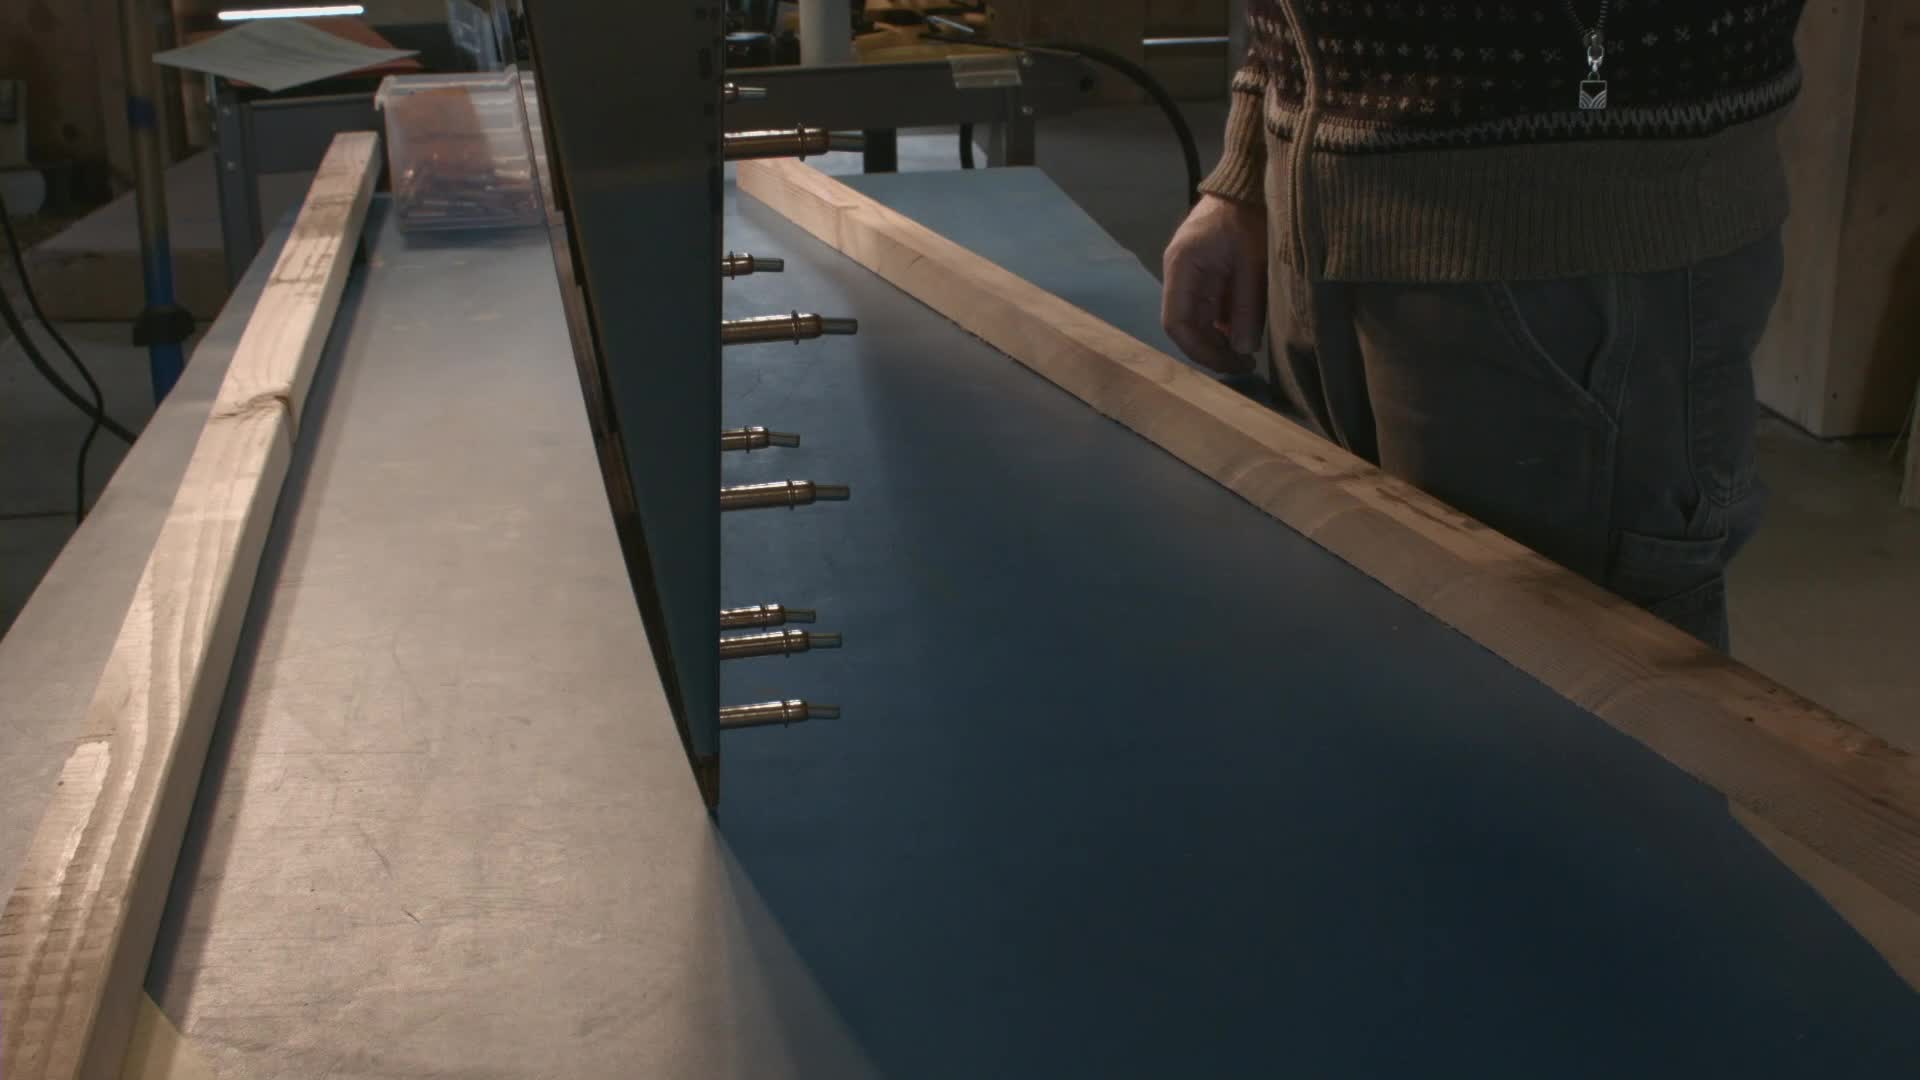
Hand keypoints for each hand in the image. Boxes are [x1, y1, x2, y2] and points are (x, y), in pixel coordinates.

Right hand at [1160, 194, 1267, 374]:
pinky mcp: (1206, 276)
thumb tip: (1242, 350)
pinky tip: (1244, 333)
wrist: (1249, 184)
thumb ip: (1246, 308)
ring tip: (1247, 353)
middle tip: (1245, 364)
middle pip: (1186, 326)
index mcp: (1181, 267)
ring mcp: (1191, 276)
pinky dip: (1224, 325)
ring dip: (1218, 340)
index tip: (1230, 363)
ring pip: (1197, 321)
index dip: (1199, 350)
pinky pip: (1209, 309)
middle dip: (1212, 349)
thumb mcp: (1252, 264)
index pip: (1176, 322)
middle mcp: (1179, 274)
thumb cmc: (1249, 217)